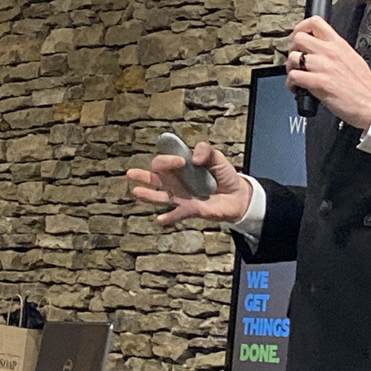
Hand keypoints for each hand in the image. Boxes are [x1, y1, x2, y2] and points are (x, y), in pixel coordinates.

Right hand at [127, 143, 252, 226]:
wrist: (238, 194)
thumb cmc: (224, 175)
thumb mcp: (218, 157)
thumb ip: (206, 151)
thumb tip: (193, 158)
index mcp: (180, 167)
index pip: (165, 161)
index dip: (168, 159)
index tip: (181, 161)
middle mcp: (176, 182)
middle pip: (155, 178)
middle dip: (143, 176)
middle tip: (132, 173)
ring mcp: (181, 196)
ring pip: (160, 197)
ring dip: (148, 195)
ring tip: (136, 191)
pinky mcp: (190, 209)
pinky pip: (176, 214)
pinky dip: (168, 217)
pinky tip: (160, 219)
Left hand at [286, 16, 370, 129]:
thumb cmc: (363, 85)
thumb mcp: (352, 57)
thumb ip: (336, 50)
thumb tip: (321, 47)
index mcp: (339, 44)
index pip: (315, 22)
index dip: (301, 27)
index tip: (298, 35)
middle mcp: (330, 52)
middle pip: (298, 38)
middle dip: (292, 48)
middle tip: (296, 58)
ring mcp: (323, 66)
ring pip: (293, 57)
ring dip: (290, 67)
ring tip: (297, 74)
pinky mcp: (319, 83)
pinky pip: (294, 76)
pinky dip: (291, 83)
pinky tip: (297, 87)